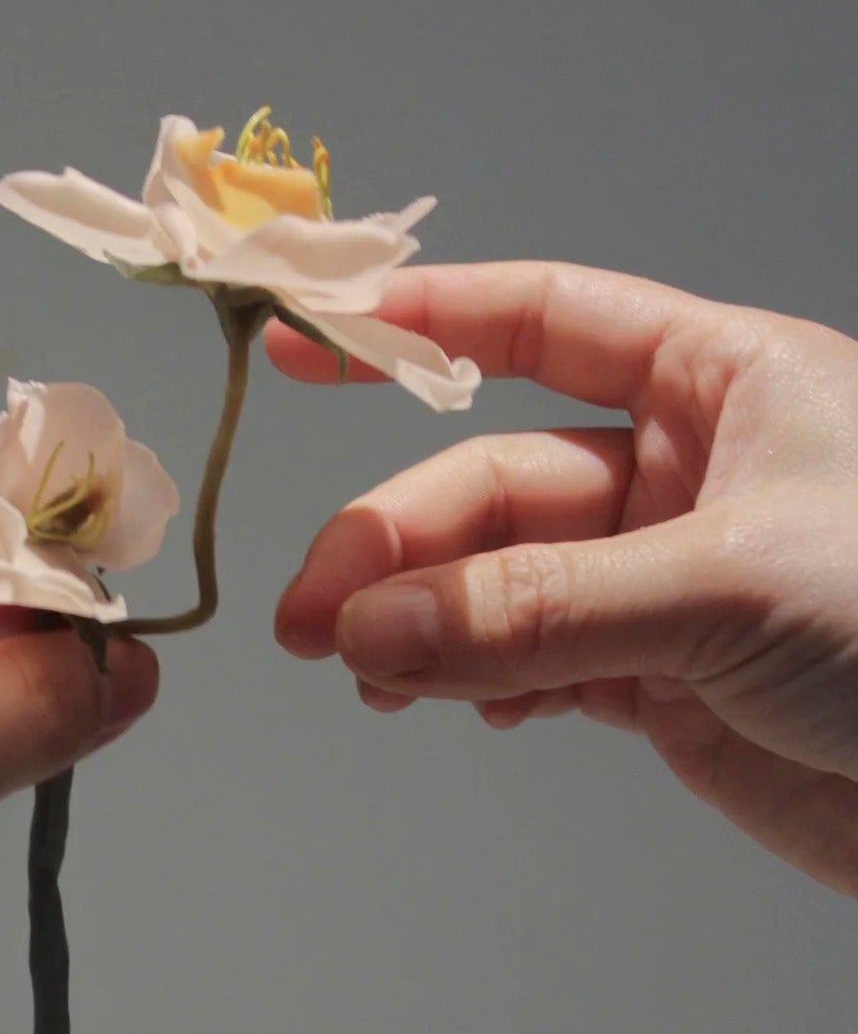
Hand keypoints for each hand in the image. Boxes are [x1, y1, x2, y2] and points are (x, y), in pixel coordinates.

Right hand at [270, 263, 857, 894]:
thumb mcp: (724, 585)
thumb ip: (537, 611)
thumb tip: (371, 632)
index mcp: (725, 385)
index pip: (547, 323)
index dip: (424, 325)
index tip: (309, 344)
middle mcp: (691, 474)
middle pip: (498, 486)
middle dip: (402, 550)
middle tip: (317, 623)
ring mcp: (671, 582)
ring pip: (505, 587)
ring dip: (425, 630)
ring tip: (369, 684)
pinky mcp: (667, 682)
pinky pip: (537, 667)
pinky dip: (482, 688)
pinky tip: (453, 711)